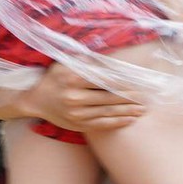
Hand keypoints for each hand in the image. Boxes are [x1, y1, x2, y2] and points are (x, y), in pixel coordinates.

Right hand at [18, 63, 144, 132]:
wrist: (36, 100)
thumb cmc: (54, 77)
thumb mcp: (66, 62)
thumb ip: (87, 60)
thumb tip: (111, 58)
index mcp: (73, 78)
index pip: (105, 79)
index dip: (124, 81)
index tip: (139, 80)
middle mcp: (75, 97)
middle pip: (110, 97)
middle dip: (130, 97)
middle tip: (146, 96)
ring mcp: (77, 114)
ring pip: (108, 112)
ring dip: (128, 111)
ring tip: (143, 109)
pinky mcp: (78, 125)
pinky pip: (102, 124)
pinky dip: (118, 122)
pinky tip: (130, 119)